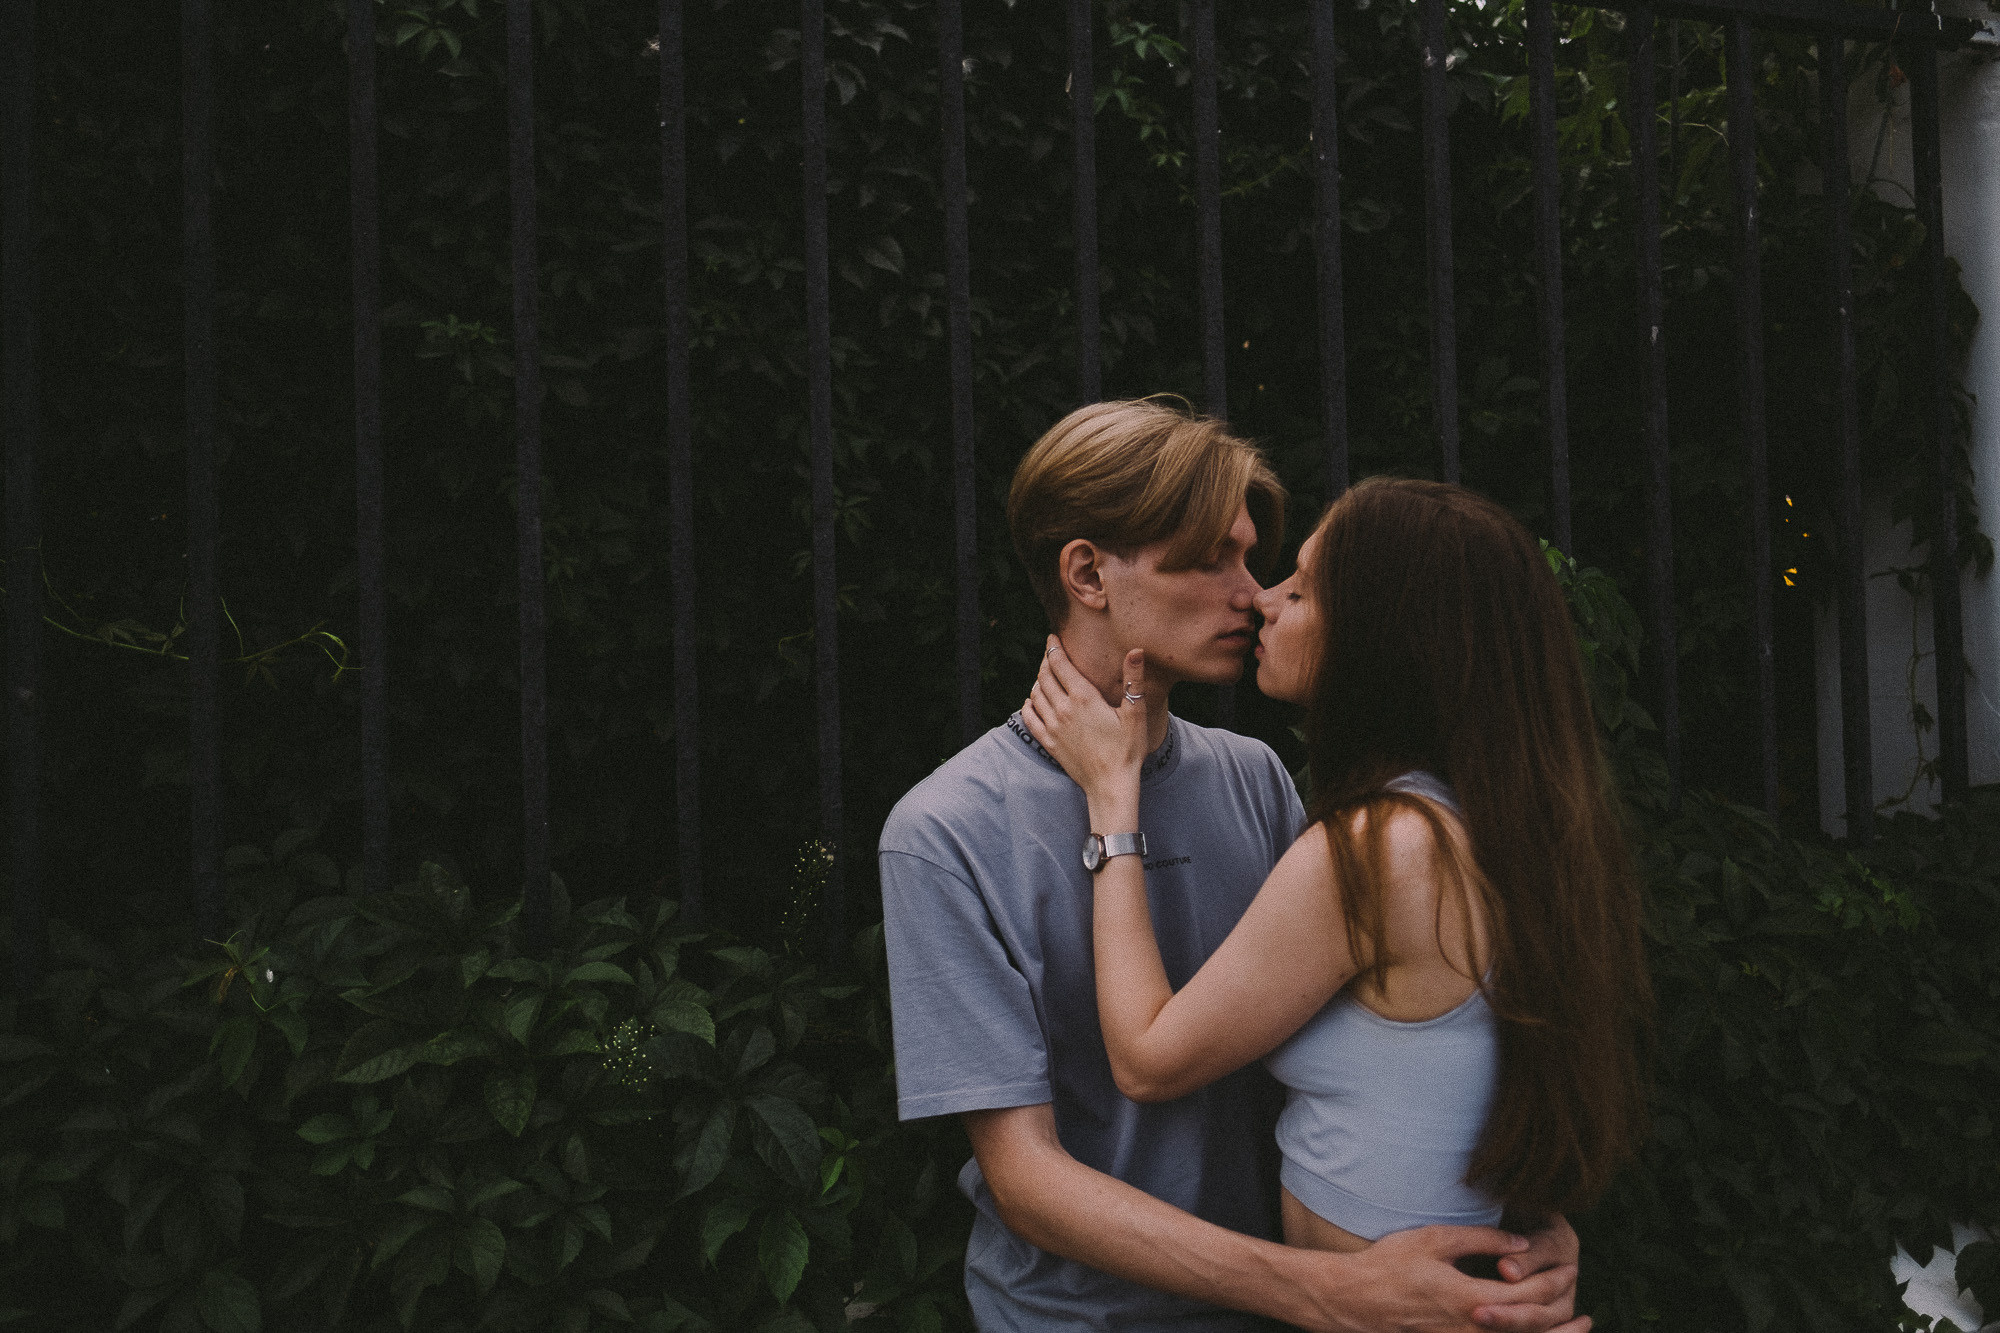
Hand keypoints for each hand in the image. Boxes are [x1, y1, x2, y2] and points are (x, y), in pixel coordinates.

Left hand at [1019, 638, 1148, 808]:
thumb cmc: (1128, 750)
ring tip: (1045, 674)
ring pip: (1035, 694)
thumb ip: (1133, 680)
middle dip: (1046, 661)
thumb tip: (1135, 651)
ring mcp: (1052, 727)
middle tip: (1050, 652)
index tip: (1052, 637)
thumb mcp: (1136, 714)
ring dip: (1038, 680)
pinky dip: (1028, 704)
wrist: (1110, 786)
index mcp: (1084, 698)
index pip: (1060, 664)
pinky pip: (1029, 717)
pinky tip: (1032, 701)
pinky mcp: (1048, 742)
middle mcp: (1063, 709)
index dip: (1054, 647)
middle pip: (1045, 676)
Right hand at [1286, 1227, 1586, 1332]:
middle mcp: (1472, 1328)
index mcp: (1470, 1298)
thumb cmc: (1389, 1265)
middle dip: (1562, 1317)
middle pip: (1531, 1327)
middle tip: (1584, 1308)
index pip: (1527, 1292)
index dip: (1553, 1280)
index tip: (1570, 1269)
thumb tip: (1519, 1242)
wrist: (1353, 1300)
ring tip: (1574, 1331)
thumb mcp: (1434, 1240)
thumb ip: (1480, 1240)